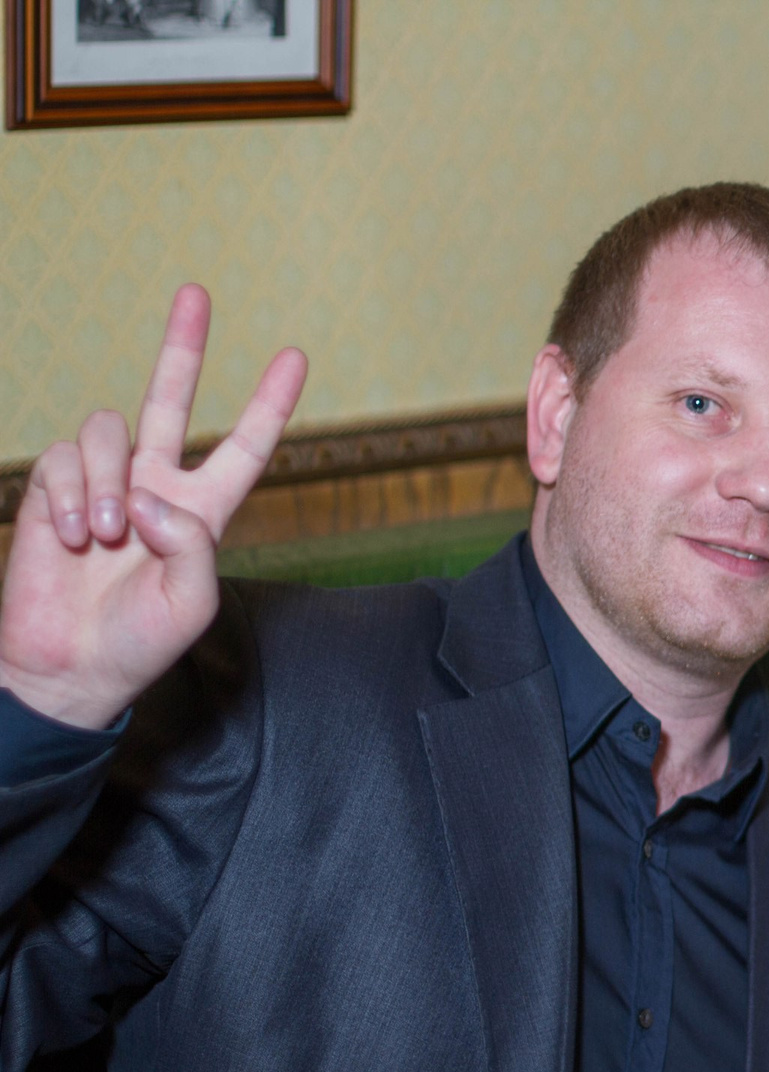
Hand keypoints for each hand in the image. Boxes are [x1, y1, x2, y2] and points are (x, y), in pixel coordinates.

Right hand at [0, 285, 305, 728]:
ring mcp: (106, 483)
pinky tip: (76, 537)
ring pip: (110, 430)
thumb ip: (192, 542)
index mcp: (204, 510)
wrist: (69, 665)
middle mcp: (156, 486)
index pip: (244, 446)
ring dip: (109, 481)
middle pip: (172, 400)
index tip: (296, 357)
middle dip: (184, 347)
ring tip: (107, 536)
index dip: (270, 404)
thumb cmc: (140, 641)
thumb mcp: (193, 600)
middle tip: (196, 293)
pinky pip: (64, 458)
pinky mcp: (55, 488)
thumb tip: (151, 495)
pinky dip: (73, 495)